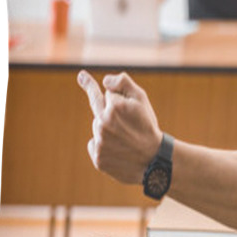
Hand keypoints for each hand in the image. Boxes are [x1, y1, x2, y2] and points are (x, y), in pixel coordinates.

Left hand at [77, 70, 162, 184]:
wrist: (155, 160)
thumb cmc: (148, 126)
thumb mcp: (142, 99)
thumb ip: (123, 83)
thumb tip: (104, 81)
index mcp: (114, 107)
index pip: (104, 93)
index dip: (95, 86)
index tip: (81, 75)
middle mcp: (103, 124)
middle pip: (101, 111)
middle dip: (113, 114)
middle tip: (129, 124)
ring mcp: (99, 142)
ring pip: (99, 128)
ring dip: (109, 129)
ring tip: (127, 139)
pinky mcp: (98, 158)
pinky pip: (95, 145)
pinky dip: (105, 146)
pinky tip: (120, 150)